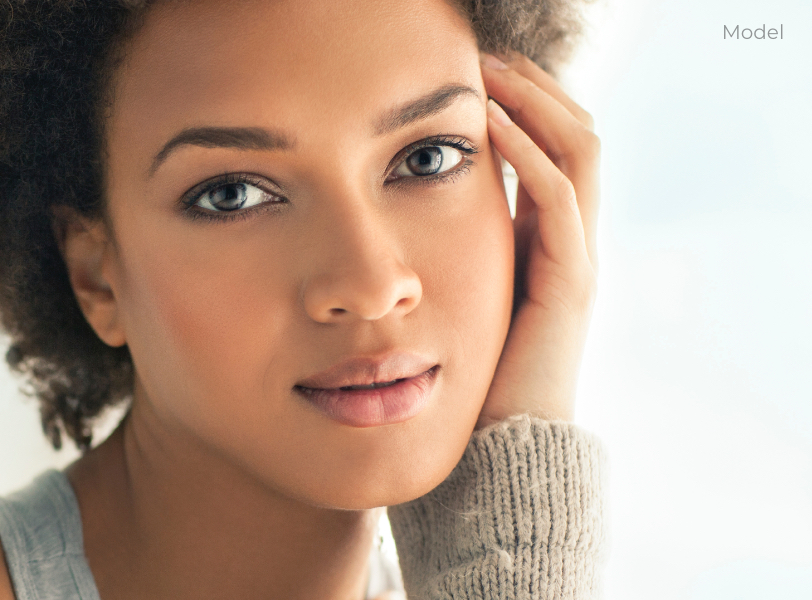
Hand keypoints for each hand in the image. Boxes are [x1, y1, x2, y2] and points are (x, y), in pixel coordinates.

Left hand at [475, 52, 600, 429]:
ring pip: (580, 147)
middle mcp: (572, 238)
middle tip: (485, 53)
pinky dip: (527, 149)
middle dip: (533, 85)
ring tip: (488, 70)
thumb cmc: (469, 376)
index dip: (523, 101)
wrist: (502, 445)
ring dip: (534, 100)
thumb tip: (393, 210)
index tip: (472, 72)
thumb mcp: (458, 295)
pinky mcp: (571, 277)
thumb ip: (451, 251)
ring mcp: (578, 255)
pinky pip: (557, 193)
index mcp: (547, 239)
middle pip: (577, 132)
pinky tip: (486, 124)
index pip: (554, 145)